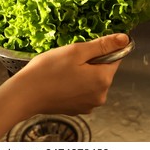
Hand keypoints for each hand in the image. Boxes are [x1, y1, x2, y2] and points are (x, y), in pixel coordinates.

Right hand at [8, 33, 128, 115]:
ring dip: (82, 73)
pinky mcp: (77, 109)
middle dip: (89, 62)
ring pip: (92, 81)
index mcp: (103, 79)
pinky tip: (60, 81)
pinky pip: (82, 92)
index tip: (83, 49)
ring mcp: (88, 105)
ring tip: (62, 71)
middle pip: (103, 71)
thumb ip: (103, 45)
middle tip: (69, 59)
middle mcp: (100, 96)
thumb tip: (124, 39)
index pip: (115, 58)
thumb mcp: (76, 51)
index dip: (100, 50)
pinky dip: (75, 85)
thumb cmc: (48, 71)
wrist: (25, 94)